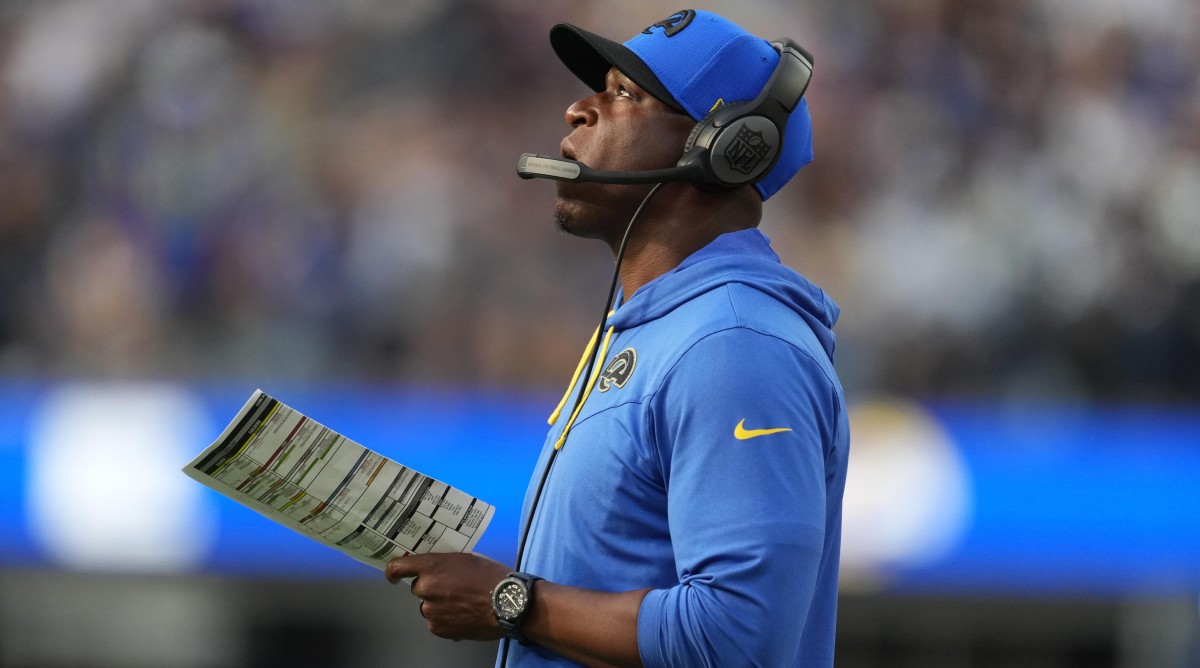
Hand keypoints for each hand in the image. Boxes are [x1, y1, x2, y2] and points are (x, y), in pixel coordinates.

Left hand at [386, 552, 511, 640]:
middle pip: (419, 588)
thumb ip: (445, 564)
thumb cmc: (491, 577)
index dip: (393, 572)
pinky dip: (447, 620)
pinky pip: (436, 622)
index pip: (398, 567)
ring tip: (464, 604)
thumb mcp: (467, 558)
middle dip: (432, 588)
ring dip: (440, 605)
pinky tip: (465, 615)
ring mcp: (430, 610)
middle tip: (453, 589)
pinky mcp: (438, 628)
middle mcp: (426, 587)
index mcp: (432, 566)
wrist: (507, 603)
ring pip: (429, 606)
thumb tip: (436, 571)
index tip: (393, 576)